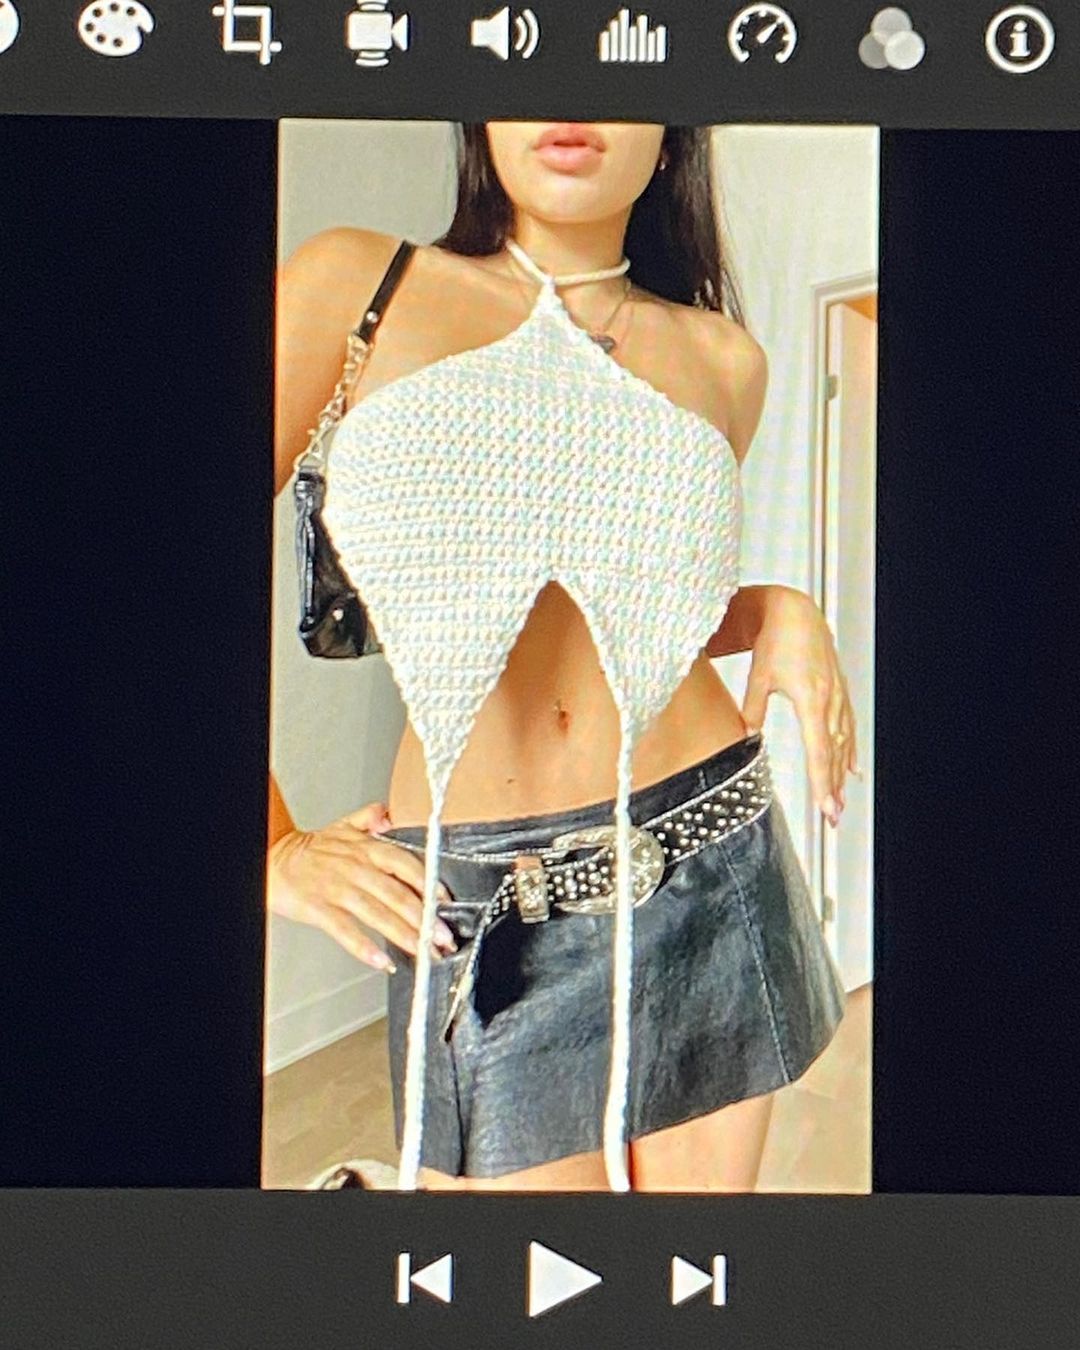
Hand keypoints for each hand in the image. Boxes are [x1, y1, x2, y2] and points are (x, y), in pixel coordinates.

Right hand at [266, 802, 458, 970]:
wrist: (272, 858)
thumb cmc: (311, 849)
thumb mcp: (343, 825)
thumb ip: (370, 818)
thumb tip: (390, 813)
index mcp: (366, 848)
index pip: (406, 864)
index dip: (429, 884)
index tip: (445, 902)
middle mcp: (356, 868)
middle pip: (397, 894)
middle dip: (425, 919)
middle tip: (443, 937)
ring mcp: (338, 889)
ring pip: (378, 914)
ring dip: (404, 935)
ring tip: (423, 951)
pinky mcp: (319, 909)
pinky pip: (345, 930)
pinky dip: (364, 947)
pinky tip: (382, 961)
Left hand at [740, 586, 858, 827]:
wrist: (796, 610)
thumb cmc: (777, 638)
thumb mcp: (759, 674)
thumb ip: (753, 707)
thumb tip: (745, 736)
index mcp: (810, 697)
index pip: (819, 749)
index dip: (823, 781)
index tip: (827, 806)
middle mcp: (829, 699)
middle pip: (834, 753)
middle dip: (834, 787)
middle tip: (834, 817)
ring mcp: (837, 695)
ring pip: (843, 742)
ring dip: (841, 774)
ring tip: (840, 800)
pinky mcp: (838, 690)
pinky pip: (848, 725)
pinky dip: (850, 749)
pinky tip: (853, 767)